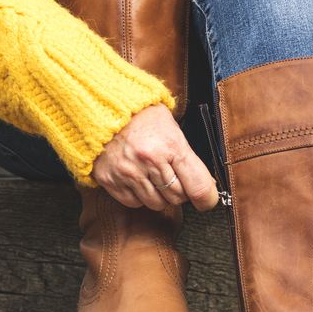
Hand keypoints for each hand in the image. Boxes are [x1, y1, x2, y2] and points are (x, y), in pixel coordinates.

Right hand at [91, 104, 218, 211]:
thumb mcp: (173, 130)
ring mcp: (129, 172)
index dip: (207, 199)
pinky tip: (138, 178)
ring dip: (160, 196)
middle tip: (175, 178)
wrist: (106, 107)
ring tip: (154, 176)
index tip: (207, 201)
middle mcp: (150, 161)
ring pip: (156, 204)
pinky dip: (139, 196)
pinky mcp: (111, 180)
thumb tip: (204, 185)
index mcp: (171, 145)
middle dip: (180, 192)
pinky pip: (134, 203)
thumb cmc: (143, 117)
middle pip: (177, 198)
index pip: (198, 186)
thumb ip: (187, 159)